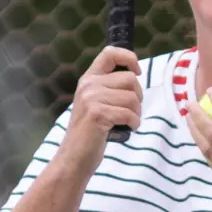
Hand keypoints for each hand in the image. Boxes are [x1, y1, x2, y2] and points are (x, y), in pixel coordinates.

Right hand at [57, 46, 141, 179]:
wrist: (73, 158)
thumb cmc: (90, 132)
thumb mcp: (95, 102)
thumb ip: (108, 87)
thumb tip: (135, 73)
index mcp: (88, 79)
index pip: (110, 53)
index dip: (129, 58)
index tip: (136, 71)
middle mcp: (88, 85)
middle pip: (130, 79)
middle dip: (138, 97)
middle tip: (130, 111)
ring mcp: (91, 99)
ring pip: (132, 97)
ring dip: (137, 113)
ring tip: (128, 122)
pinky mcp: (97, 114)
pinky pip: (129, 114)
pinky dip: (134, 123)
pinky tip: (128, 129)